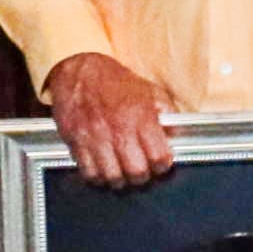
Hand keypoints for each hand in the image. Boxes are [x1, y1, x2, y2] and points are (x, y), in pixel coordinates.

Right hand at [40, 50, 180, 189]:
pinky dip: (98, 177)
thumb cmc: (116, 82)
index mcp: (140, 117)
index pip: (158, 156)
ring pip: (112, 177)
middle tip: (141, 171)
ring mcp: (96, 138)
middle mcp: (118, 129)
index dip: (162, 165)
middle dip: (142, 176)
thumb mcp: (150, 91)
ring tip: (122, 173)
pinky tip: (103, 169)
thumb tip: (176, 134)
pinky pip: (88, 173)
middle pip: (136, 172)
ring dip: (119, 180)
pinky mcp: (76, 142)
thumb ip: (167, 113)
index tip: (160, 163)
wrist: (80, 71)